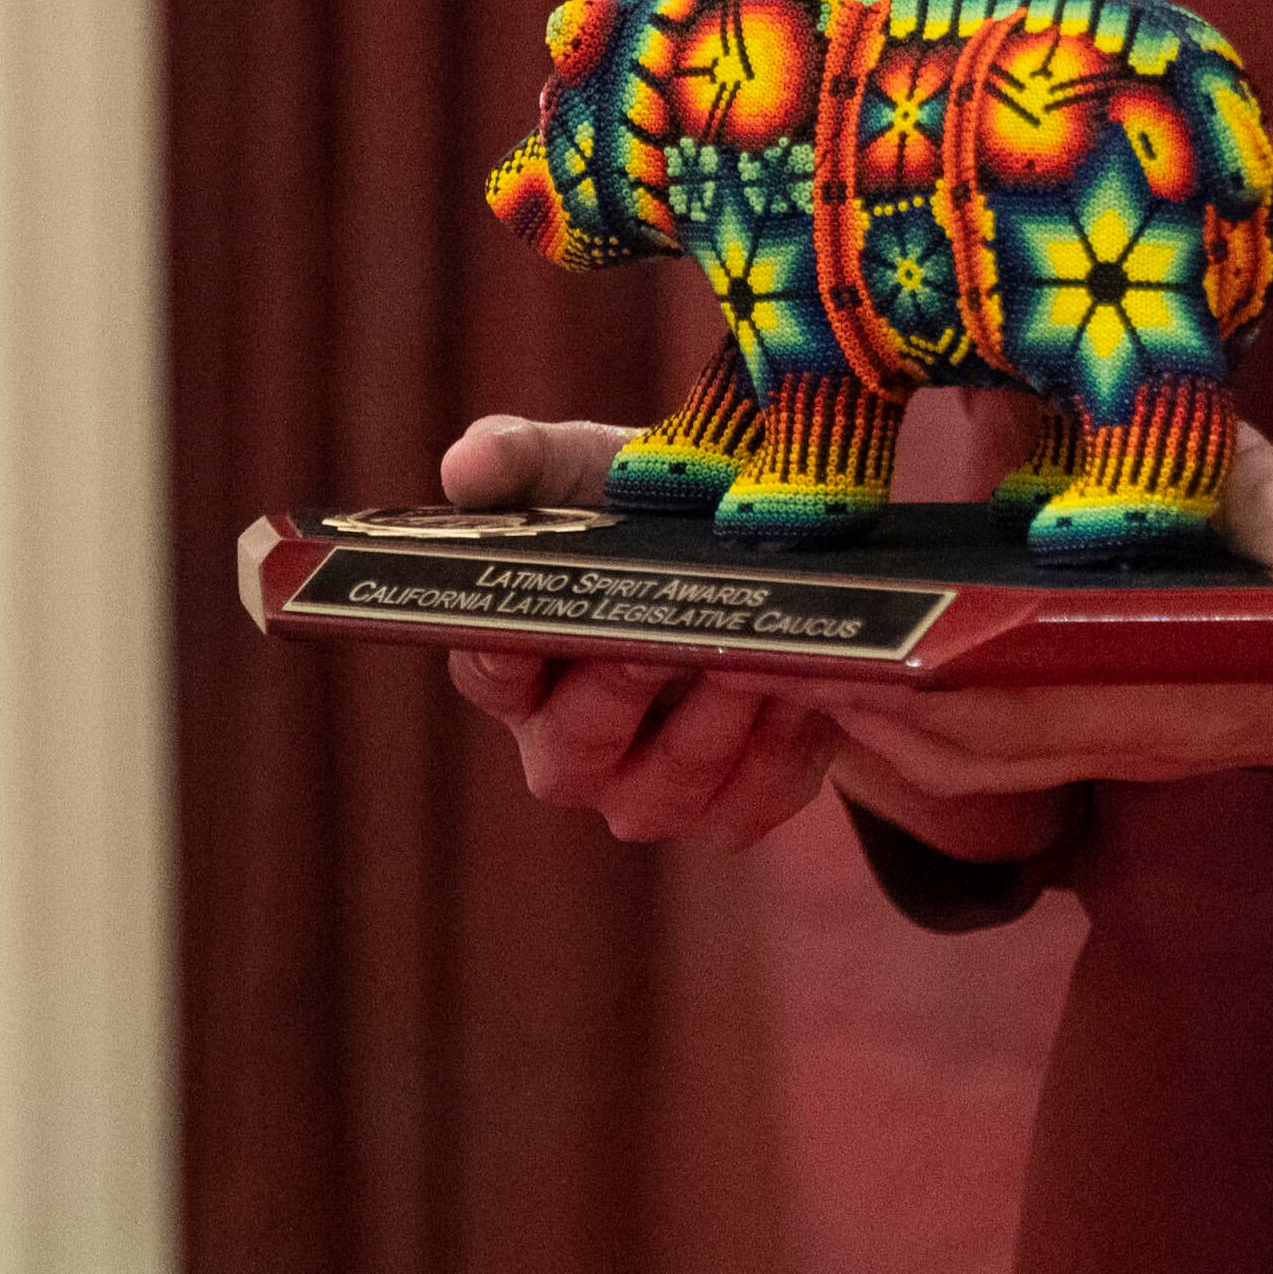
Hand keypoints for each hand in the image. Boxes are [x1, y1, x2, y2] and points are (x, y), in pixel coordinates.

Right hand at [430, 412, 841, 850]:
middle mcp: (565, 748)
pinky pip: (749, 798)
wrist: (762, 553)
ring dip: (719, 711)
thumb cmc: (644, 512)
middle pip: (576, 742)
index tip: (535, 628)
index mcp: (514, 666)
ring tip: (759, 644)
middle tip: (664, 635)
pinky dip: (782, 743)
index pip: (489, 670)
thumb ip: (521, 459)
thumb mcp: (587, 469)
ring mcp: (643, 793)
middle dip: (625, 682)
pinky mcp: (727, 814)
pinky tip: (807, 683)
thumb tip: (464, 466)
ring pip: (668, 779)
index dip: (507, 655)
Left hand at [819, 424, 1272, 803]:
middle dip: (852, 712)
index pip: (997, 719)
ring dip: (890, 718)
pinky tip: (927, 636)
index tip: (804, 652)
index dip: (891, 695)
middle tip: (757, 643)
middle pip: (957, 755)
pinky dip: (953, 704)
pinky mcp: (1165, 714)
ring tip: (812, 644)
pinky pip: (1027, 730)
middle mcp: (1146, 733)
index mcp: (1178, 704)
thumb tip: (1194, 440)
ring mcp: (1151, 733)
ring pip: (983, 756)